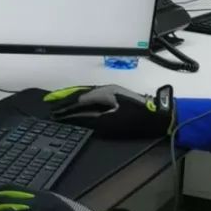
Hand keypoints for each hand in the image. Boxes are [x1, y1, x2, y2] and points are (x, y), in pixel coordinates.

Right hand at [43, 84, 174, 138]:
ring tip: (60, 103)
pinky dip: (82, 100)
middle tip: (51, 104)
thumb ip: (92, 118)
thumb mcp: (112, 122)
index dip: (64, 107)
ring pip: (87, 94)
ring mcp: (112, 92)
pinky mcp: (116, 97)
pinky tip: (79, 104)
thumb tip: (75, 116)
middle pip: (81, 94)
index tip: (53, 112)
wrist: (159, 116)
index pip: (78, 100)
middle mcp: (106, 89)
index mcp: (104, 93)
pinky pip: (94, 97)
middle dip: (65, 99)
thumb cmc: (137, 119)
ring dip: (73, 99)